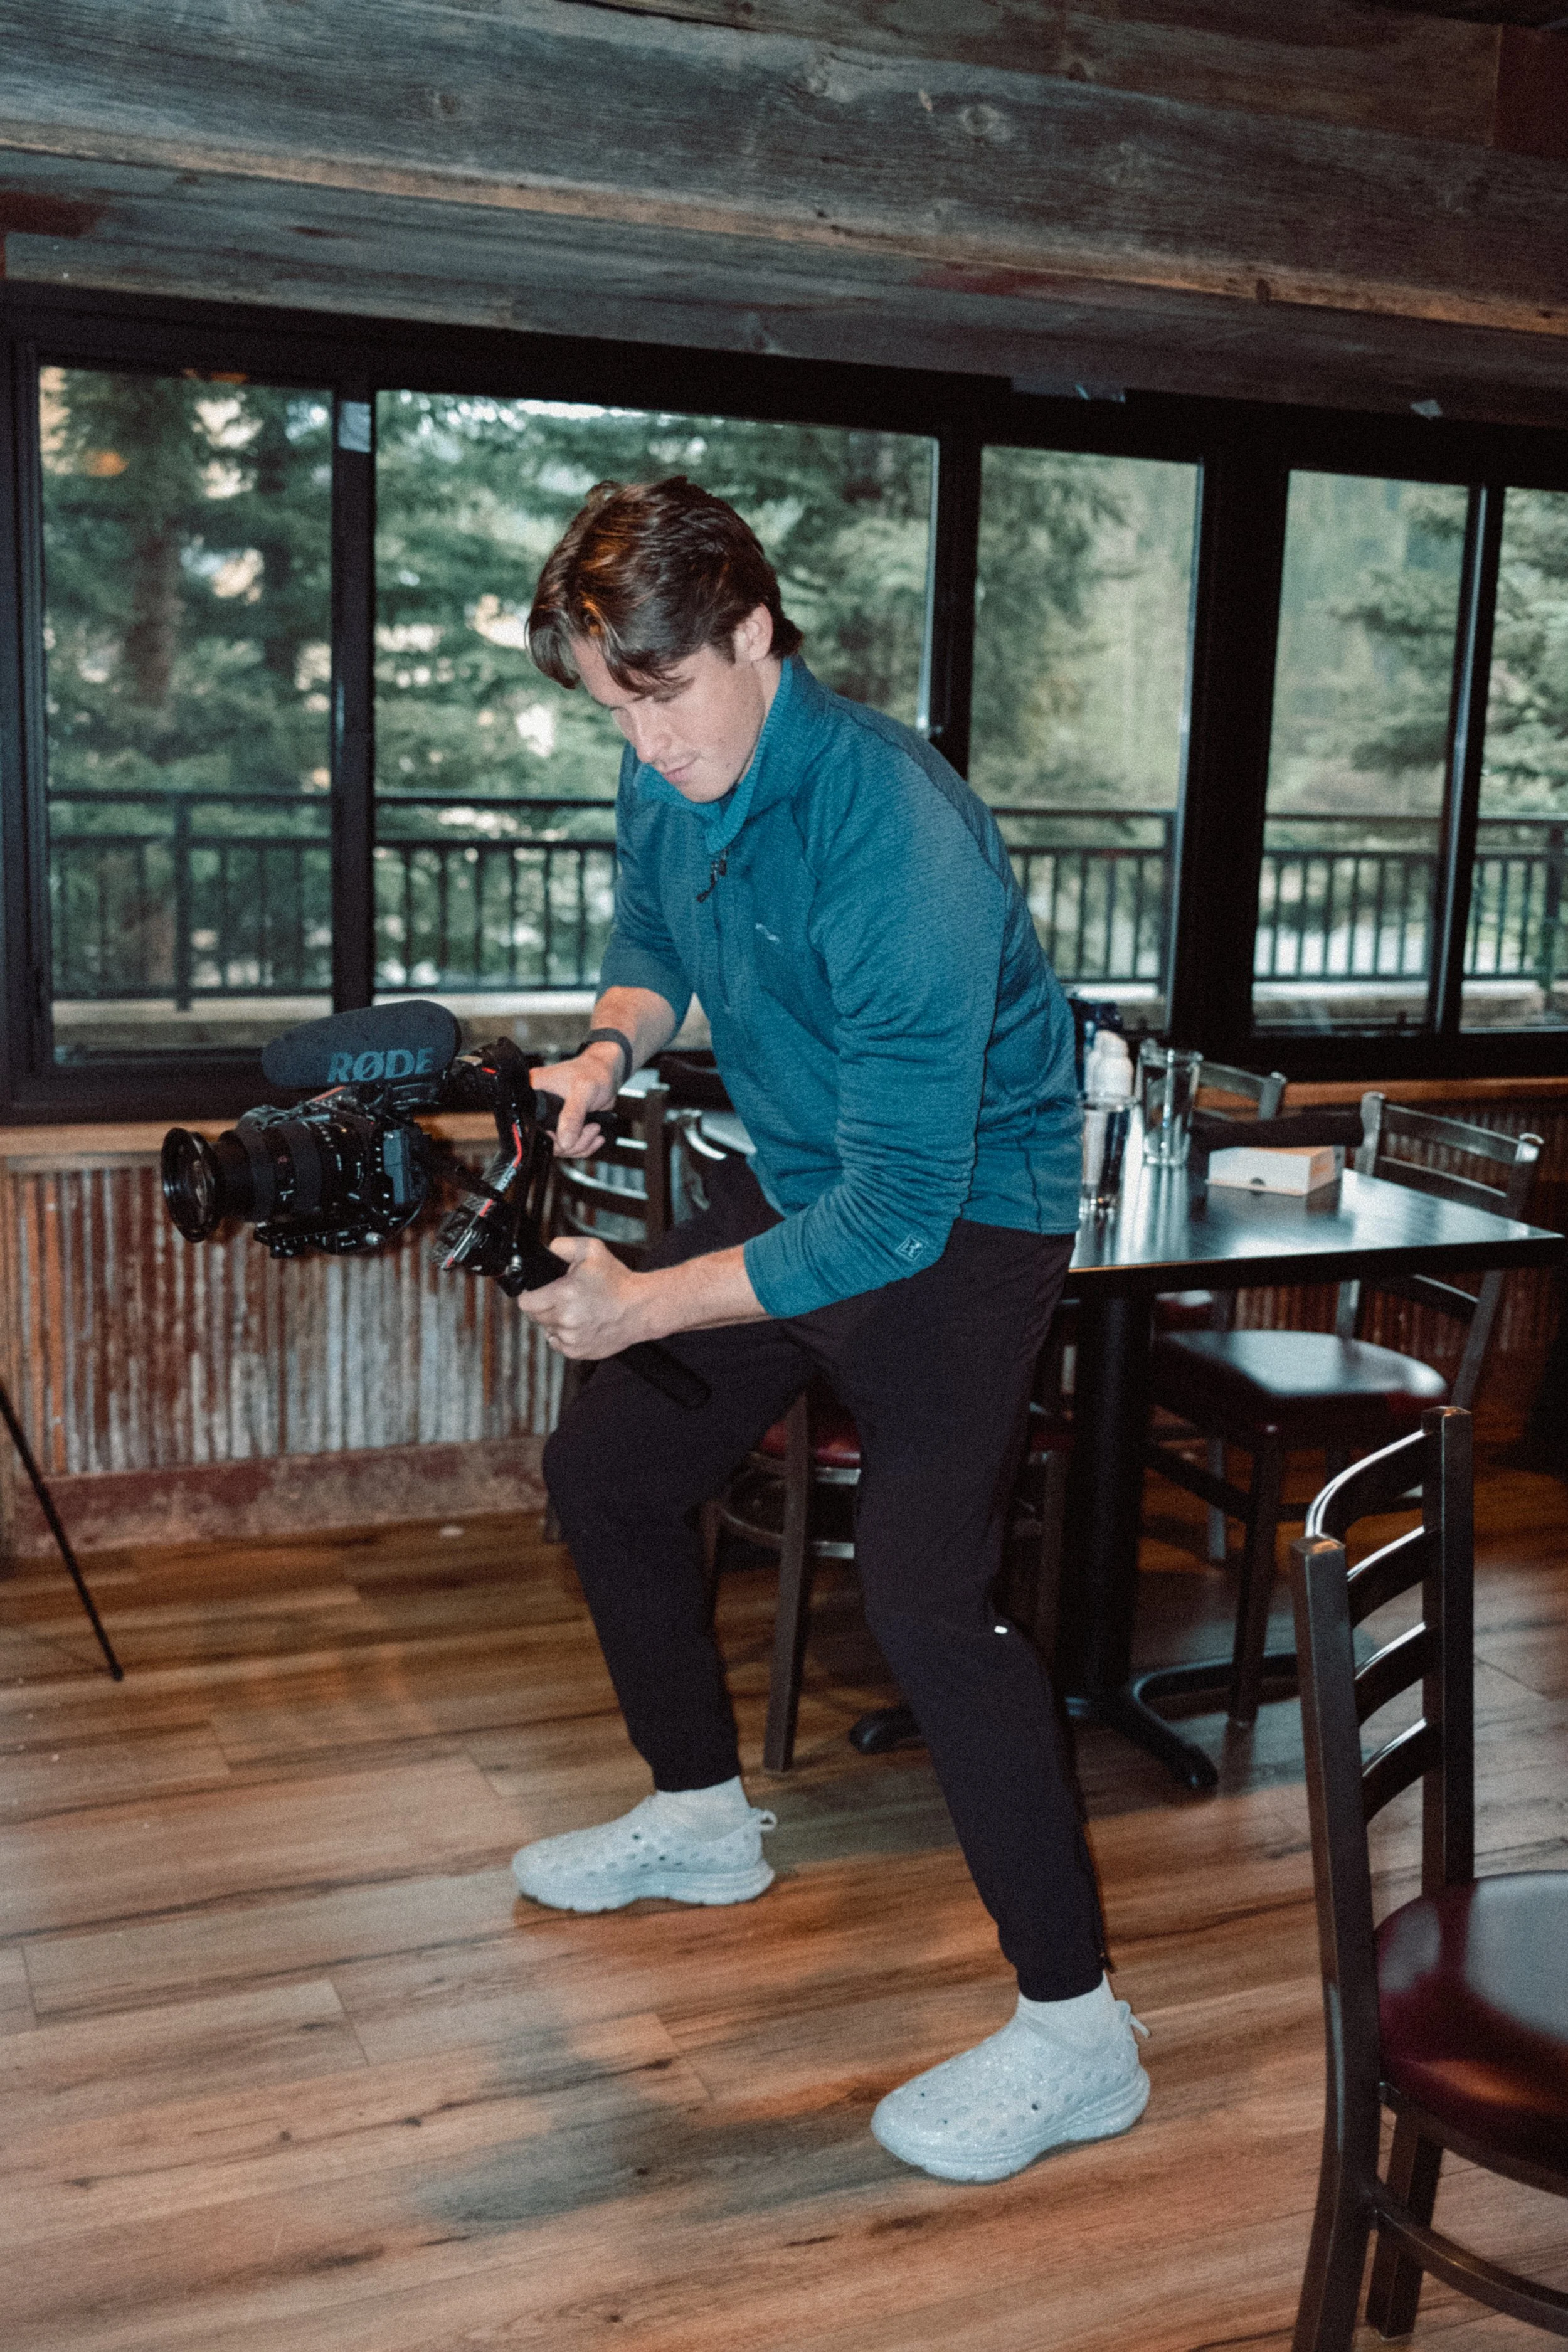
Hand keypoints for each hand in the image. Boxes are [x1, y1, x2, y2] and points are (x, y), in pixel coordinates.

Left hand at [517, 1234, 648, 1358]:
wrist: (640, 1308)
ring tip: (575, 1311)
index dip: (530, 1295)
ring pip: (547, 1330)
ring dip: (556, 1321)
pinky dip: (564, 1336)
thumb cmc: (618, 1281)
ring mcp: (572, 1337)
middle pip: (535, 1317)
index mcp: (564, 1294)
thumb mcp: (592, 1250)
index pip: (526, 1303)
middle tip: (562, 1299)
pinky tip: (579, 1325)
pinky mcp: (579, 1351)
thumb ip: (564, 1246)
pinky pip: (558, 1344)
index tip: (538, 1293)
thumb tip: (549, 1250)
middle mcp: (566, 1318)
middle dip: (544, 1306)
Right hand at [530, 1042, 623, 1156]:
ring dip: (581, 1144)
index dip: (549, 1137)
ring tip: (594, 1127)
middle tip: (589, 1129)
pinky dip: (585, 1145)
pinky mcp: (564, 1126)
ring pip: (560, 1147)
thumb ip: (572, 1116)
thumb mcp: (582, 1092)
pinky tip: (595, 1135)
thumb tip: (564, 1142)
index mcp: (534, 1092)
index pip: (530, 1124)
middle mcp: (539, 1107)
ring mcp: (552, 1119)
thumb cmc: (592, 1072)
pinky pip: (570, 1146)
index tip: (567, 1135)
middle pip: (546, 1141)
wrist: (607, 1075)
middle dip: (571, 1143)